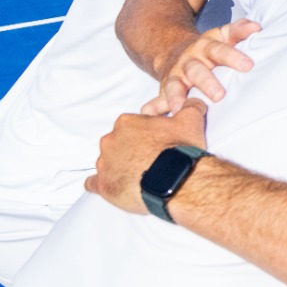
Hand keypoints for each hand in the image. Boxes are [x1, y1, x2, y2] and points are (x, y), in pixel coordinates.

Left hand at [86, 104, 208, 214]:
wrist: (175, 180)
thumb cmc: (179, 150)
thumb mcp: (191, 120)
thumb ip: (190, 106)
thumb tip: (193, 101)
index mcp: (126, 123)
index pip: (132, 125)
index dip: (146, 133)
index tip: (156, 142)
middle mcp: (110, 141)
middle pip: (118, 143)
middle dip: (130, 149)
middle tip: (150, 159)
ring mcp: (104, 164)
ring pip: (108, 162)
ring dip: (120, 166)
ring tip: (140, 176)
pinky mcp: (103, 185)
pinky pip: (93, 183)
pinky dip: (101, 183)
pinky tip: (113, 185)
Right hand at [158, 19, 259, 109]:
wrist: (175, 51)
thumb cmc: (209, 48)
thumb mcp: (222, 35)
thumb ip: (239, 30)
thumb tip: (256, 27)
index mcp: (205, 47)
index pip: (220, 49)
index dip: (233, 56)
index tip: (248, 65)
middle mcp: (189, 60)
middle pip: (197, 71)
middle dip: (207, 83)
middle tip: (220, 95)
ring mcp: (175, 75)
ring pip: (175, 86)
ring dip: (176, 97)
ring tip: (179, 108)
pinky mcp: (165, 89)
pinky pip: (159, 98)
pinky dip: (154, 107)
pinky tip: (150, 115)